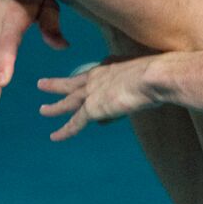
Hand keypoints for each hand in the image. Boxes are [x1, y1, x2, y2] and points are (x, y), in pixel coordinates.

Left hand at [36, 55, 162, 140]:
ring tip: (42, 110)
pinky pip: (74, 123)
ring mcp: (93, 92)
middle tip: (42, 84)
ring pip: (67, 102)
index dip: (89, 79)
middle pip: (72, 83)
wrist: (154, 75)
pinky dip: (64, 131)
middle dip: (57, 85)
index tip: (83, 79)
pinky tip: (54, 137)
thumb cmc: (160, 73)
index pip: (94, 74)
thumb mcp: (148, 78)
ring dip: (54, 107)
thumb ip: (140, 88)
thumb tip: (142, 99)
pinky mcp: (93, 108)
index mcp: (110, 66)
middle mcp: (97, 76)